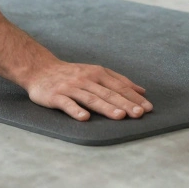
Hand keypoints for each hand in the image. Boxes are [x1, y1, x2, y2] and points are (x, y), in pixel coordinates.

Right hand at [23, 60, 152, 120]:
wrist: (40, 69)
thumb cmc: (72, 73)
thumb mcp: (96, 72)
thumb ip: (118, 81)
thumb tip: (142, 91)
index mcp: (98, 73)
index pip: (119, 86)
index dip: (134, 97)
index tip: (147, 108)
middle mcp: (86, 79)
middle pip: (108, 93)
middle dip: (125, 103)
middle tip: (139, 113)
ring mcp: (71, 87)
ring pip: (91, 98)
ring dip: (106, 107)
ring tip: (120, 116)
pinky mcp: (56, 96)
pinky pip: (67, 104)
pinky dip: (76, 110)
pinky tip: (85, 118)